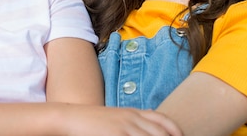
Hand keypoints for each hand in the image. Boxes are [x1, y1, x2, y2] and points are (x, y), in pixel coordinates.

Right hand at [60, 105, 182, 135]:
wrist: (70, 118)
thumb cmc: (92, 121)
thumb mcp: (116, 117)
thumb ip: (131, 120)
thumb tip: (147, 122)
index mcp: (132, 112)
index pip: (161, 120)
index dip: (176, 130)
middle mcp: (131, 119)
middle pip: (160, 133)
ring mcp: (124, 129)